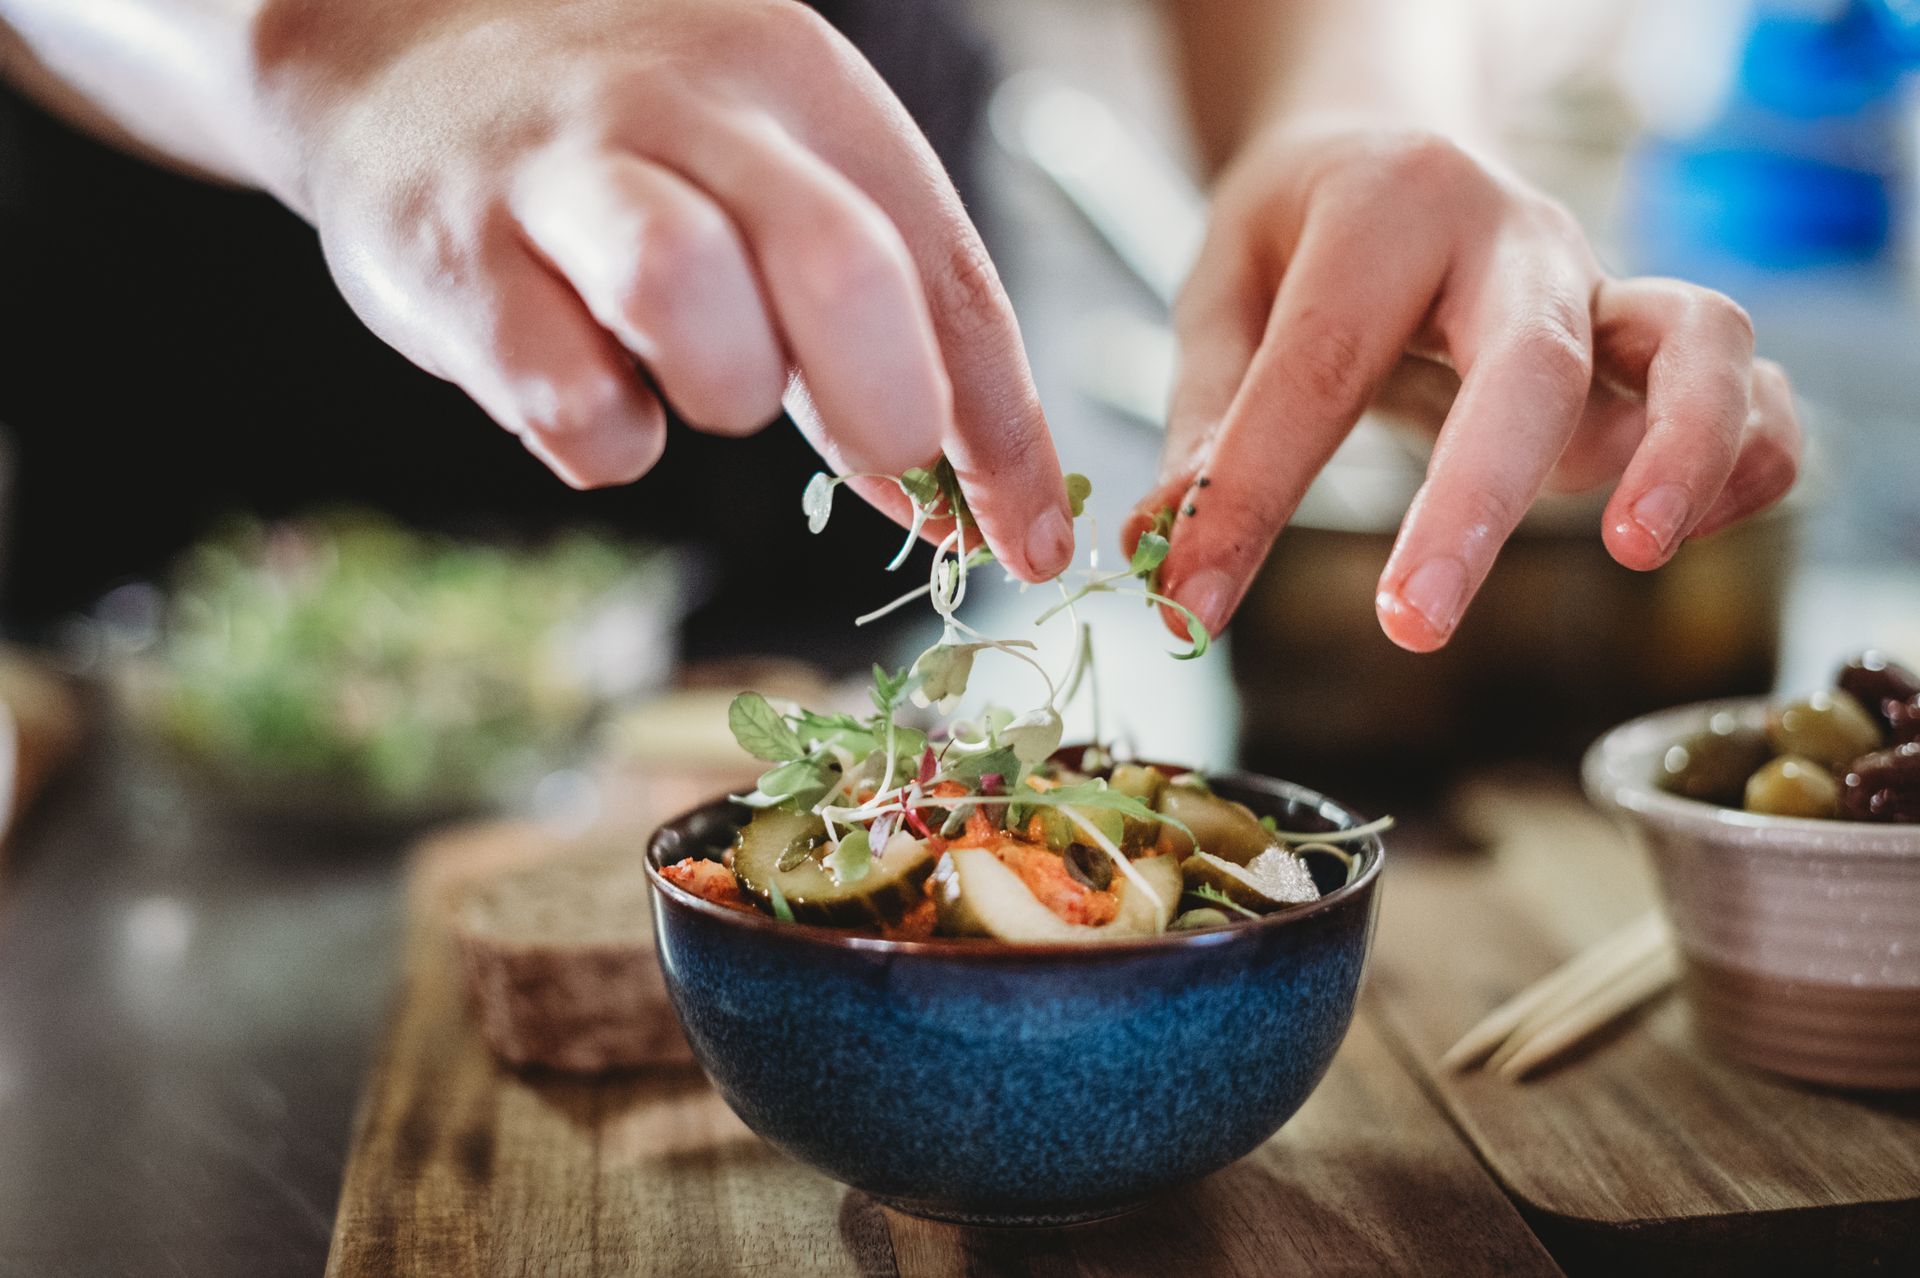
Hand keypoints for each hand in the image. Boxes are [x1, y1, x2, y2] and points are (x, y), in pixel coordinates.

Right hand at [251, 0, 1072, 578]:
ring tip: (697, 377)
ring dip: (724, 391)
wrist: (398, 51)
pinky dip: (605, 435)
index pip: (942, 268)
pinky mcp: (454, 258)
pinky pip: (568, 399)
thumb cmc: (627, 146)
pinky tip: (587, 382)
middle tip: (882, 453)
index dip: (1003, 428)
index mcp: (800, 82)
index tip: (1033, 545)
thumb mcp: (770, 184)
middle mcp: (691, 105)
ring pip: (686, 295)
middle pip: (840, 265)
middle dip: (887, 405)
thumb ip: (867, 328)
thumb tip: (964, 502)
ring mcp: (564, 172)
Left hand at [1126, 125, 1800, 649]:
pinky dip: (1749, 456)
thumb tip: (1162, 553)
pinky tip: (1682, 533)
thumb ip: (1207, 421)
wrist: (1391, 143)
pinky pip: (1751, 387)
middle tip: (1411, 623)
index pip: (1316, 368)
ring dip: (1681, 448)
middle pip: (1528, 360)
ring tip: (1630, 550)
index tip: (1192, 603)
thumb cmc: (1300, 228)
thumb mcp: (1223, 290)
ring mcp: (1597, 288)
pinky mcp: (1647, 347)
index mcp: (1386, 208)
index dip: (1251, 499)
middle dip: (1474, 501)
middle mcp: (1511, 239)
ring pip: (1696, 340)